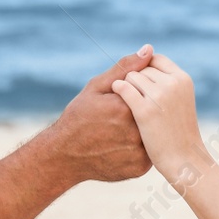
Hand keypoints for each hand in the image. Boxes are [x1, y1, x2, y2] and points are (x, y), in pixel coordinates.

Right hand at [44, 47, 155, 182]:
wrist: (64, 156)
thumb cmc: (79, 117)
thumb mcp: (97, 87)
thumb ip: (126, 68)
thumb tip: (149, 49)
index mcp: (128, 107)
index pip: (149, 93)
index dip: (138, 95)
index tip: (121, 103)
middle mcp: (137, 131)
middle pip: (152, 114)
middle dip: (142, 113)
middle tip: (120, 120)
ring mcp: (139, 153)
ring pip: (153, 133)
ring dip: (145, 130)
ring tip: (121, 132)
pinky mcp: (140, 168)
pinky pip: (149, 152)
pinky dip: (140, 147)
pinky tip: (123, 145)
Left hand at [110, 50, 210, 186]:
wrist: (183, 159)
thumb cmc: (179, 131)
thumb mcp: (178, 99)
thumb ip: (164, 76)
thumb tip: (147, 48)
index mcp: (182, 79)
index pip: (156, 59)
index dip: (146, 70)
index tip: (143, 87)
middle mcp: (173, 83)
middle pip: (142, 68)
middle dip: (136, 81)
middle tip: (140, 100)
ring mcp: (159, 96)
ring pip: (131, 77)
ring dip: (126, 87)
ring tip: (130, 105)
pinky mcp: (145, 110)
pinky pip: (124, 88)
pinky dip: (117, 90)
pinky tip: (115, 99)